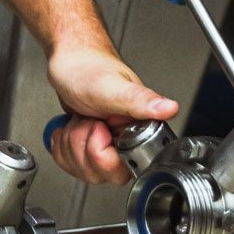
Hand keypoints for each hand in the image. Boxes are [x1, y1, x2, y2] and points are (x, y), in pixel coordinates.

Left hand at [45, 43, 178, 184]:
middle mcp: (128, 139)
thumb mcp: (113, 86)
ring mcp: (108, 145)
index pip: (124, 168)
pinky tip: (71, 127)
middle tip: (87, 120)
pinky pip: (73, 164)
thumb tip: (170, 108)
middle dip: (82, 146)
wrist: (70, 60)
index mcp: (141, 128)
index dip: (101, 151)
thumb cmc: (90, 67)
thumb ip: (141, 101)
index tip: (97, 127)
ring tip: (80, 119)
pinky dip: (63, 145)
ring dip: (71, 143)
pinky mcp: (91, 146)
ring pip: (84, 170)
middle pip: (102, 173)